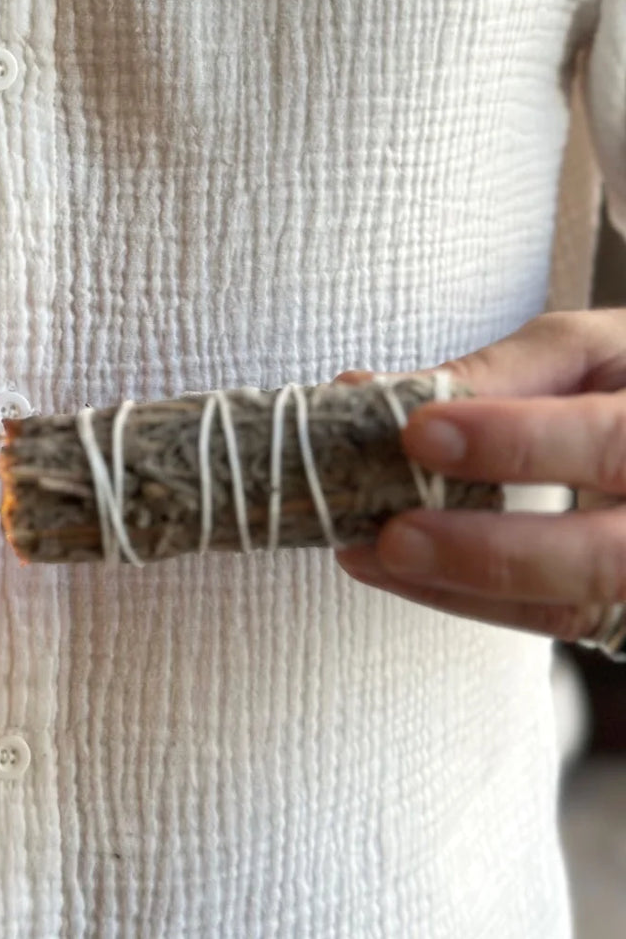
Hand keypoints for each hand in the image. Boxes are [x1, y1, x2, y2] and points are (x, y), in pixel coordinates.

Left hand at [335, 309, 625, 644]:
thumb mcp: (586, 350)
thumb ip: (497, 372)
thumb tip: (374, 392)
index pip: (610, 440)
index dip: (517, 440)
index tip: (419, 432)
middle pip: (602, 559)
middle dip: (486, 552)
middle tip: (392, 536)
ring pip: (574, 609)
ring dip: (459, 587)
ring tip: (371, 556)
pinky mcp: (625, 610)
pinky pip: (553, 621)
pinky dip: (471, 600)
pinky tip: (405, 574)